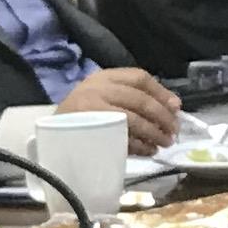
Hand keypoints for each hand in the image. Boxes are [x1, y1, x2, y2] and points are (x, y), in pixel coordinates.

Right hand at [61, 64, 183, 154]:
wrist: (50, 132)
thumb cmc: (84, 113)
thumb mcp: (104, 94)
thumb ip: (133, 95)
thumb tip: (174, 106)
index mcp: (104, 77)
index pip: (139, 78)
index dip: (161, 92)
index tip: (176, 107)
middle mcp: (98, 89)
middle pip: (139, 100)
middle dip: (162, 117)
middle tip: (174, 131)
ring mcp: (91, 110)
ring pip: (132, 120)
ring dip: (153, 133)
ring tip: (164, 143)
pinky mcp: (89, 131)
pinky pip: (120, 138)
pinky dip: (138, 146)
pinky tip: (148, 151)